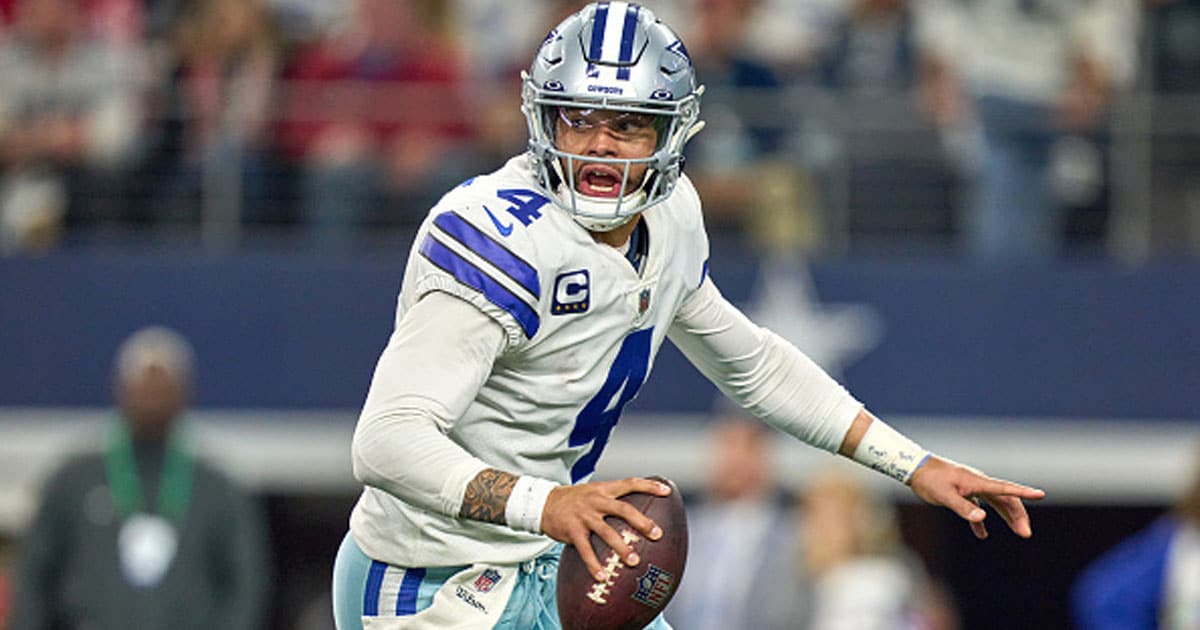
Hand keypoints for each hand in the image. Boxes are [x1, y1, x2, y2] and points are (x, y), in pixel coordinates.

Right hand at [541, 477, 668, 581]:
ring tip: (634, 561)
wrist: (542, 503)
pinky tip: (602, 576)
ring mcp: (584, 516)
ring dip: (621, 547)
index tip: (667, 491)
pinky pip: (585, 549)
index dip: (649, 486)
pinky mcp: (572, 530)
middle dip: (642, 522)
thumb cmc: (573, 500)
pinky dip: (594, 564)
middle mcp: (596, 501)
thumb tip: (636, 512)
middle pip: (623, 509)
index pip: (630, 483)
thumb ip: (611, 499)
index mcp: (603, 490)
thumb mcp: (593, 492)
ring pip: (607, 531)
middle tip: (657, 534)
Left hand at [908, 456, 1045, 538]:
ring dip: (1007, 517)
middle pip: (1005, 498)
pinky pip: (977, 508)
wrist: (914, 469)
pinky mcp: (962, 493)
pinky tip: (982, 534)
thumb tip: (982, 519)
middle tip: (1026, 533)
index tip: (1041, 494)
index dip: (1023, 492)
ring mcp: (971, 488)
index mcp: (977, 482)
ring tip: (1020, 533)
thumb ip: (962, 507)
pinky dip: (980, 521)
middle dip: (1018, 515)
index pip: (1005, 488)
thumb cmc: (929, 480)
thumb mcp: (944, 496)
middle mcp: (978, 483)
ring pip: (996, 503)